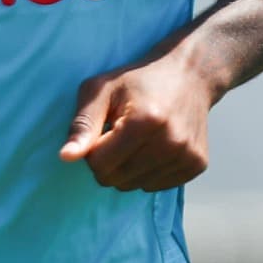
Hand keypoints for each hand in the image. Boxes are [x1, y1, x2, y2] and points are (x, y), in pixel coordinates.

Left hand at [59, 52, 212, 190]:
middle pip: (117, 179)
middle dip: (107, 162)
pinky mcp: (197, 165)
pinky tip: (152, 146)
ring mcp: (187, 156)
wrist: (188, 75)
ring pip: (136, 186)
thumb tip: (65, 158)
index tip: (98, 132)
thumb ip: (82, 124)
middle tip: (114, 136)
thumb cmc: (136, 80)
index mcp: (144, 122)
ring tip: (134, 139)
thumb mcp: (100, 90)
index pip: (100, 164)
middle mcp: (171, 143)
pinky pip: (156, 186)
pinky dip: (146, 171)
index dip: (91, 151)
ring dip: (127, 168)